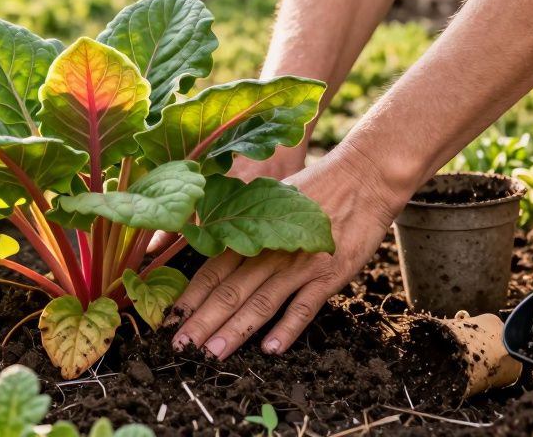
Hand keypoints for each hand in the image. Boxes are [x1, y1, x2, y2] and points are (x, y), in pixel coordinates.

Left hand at [169, 147, 403, 358]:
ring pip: (260, 303)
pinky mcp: (329, 275)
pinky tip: (270, 349)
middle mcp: (269, 250)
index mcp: (252, 231)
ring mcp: (299, 265)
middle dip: (202, 322)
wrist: (363, 178)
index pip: (212, 269)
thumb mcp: (269, 197)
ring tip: (214, 354)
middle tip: (182, 347)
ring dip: (236, 331)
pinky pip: (304, 307)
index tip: (170, 319)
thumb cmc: (313, 187)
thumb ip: (241, 221)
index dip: (190, 297)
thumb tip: (204, 235)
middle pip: (229, 291)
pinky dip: (287, 329)